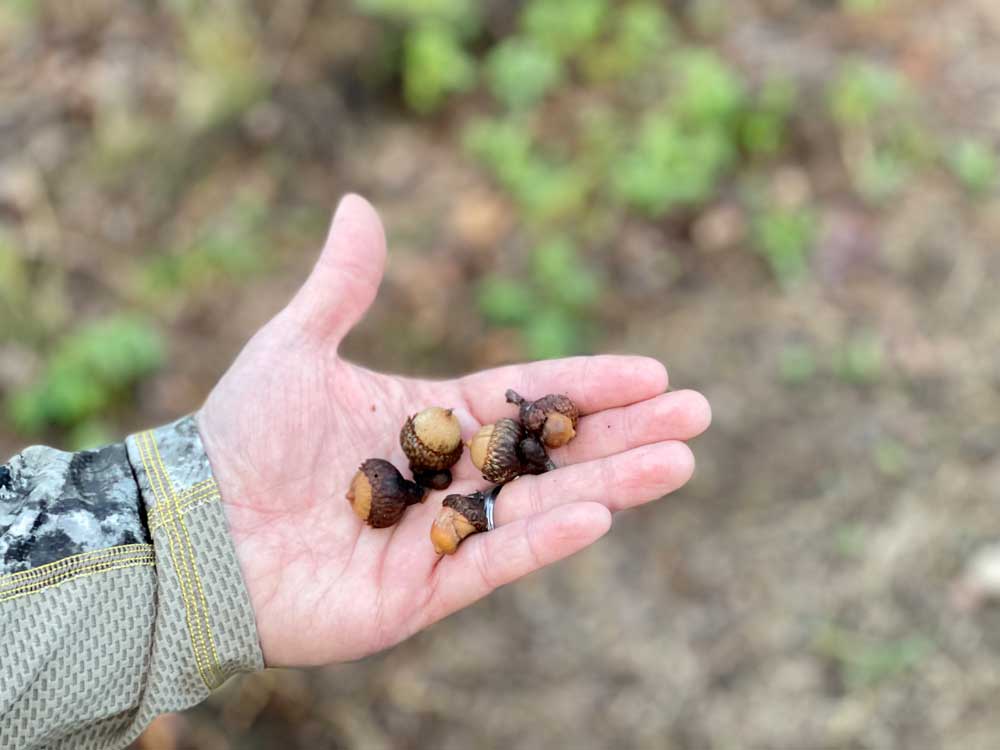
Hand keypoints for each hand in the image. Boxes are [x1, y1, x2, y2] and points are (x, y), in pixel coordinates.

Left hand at [198, 195, 710, 666]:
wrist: (189, 531)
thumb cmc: (240, 437)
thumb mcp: (296, 345)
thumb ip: (342, 283)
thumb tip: (359, 203)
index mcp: (424, 420)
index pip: (522, 398)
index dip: (586, 385)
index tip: (651, 371)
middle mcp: (444, 478)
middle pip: (550, 453)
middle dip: (623, 433)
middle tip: (698, 413)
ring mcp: (438, 537)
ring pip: (540, 507)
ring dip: (613, 483)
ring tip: (681, 460)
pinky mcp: (423, 592)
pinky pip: (496, 561)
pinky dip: (547, 539)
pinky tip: (602, 512)